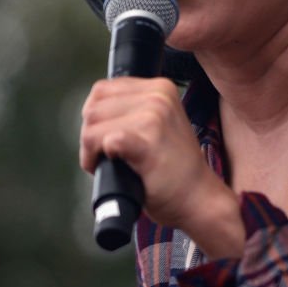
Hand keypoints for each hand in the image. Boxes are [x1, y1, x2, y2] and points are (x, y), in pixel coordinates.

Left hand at [79, 77, 244, 258]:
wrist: (198, 198)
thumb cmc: (173, 167)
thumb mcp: (160, 122)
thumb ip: (133, 108)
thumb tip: (92, 108)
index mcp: (160, 88)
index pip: (102, 90)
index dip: (96, 118)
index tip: (107, 138)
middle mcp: (158, 97)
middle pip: (92, 108)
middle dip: (90, 135)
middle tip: (107, 155)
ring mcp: (154, 118)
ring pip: (92, 127)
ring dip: (91, 150)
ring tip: (109, 163)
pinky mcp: (148, 142)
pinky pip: (105, 141)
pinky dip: (97, 160)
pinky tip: (112, 169)